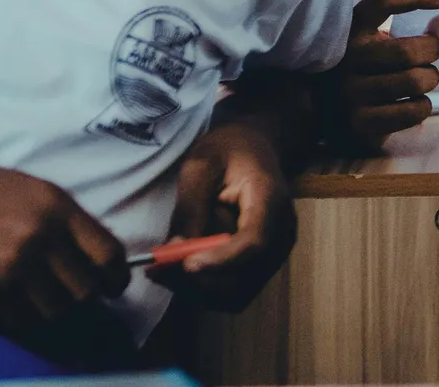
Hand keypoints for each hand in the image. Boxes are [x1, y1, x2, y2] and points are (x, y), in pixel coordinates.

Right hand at [0, 153, 126, 334]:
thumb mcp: (32, 189)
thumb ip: (65, 220)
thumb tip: (98, 256)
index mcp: (57, 206)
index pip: (108, 253)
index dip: (116, 277)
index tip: (113, 286)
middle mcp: (40, 236)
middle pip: (84, 288)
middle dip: (80, 294)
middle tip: (67, 290)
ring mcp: (12, 265)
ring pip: (55, 309)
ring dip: (49, 306)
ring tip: (33, 292)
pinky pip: (20, 319)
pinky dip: (18, 314)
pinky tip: (7, 296)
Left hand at [155, 119, 297, 311]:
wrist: (254, 146)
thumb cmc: (228, 149)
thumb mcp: (201, 165)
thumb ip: (190, 207)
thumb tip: (173, 251)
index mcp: (270, 199)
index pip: (254, 243)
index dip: (221, 261)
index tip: (184, 265)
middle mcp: (281, 232)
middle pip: (245, 277)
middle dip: (199, 282)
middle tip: (157, 271)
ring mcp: (274, 251)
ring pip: (238, 292)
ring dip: (198, 290)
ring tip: (162, 271)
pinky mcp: (261, 262)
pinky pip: (234, 288)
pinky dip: (205, 287)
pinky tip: (178, 271)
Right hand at [330, 0, 438, 146]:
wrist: (322, 113)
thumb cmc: (361, 70)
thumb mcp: (368, 41)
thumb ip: (395, 29)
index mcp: (352, 29)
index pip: (383, 1)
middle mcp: (348, 58)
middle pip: (408, 50)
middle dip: (432, 50)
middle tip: (431, 52)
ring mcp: (352, 92)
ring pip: (414, 81)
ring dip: (430, 79)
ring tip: (423, 79)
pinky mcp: (361, 122)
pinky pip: (412, 111)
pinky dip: (423, 106)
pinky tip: (414, 103)